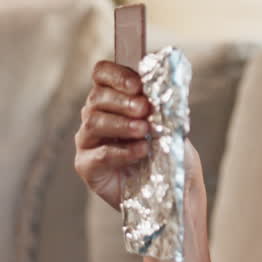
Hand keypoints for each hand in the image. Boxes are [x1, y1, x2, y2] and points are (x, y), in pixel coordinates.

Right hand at [74, 59, 204, 211]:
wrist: (173, 186)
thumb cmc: (169, 150)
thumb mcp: (171, 121)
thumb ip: (163, 103)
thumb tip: (163, 86)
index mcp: (114, 98)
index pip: (102, 74)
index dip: (116, 75)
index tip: (137, 85)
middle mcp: (96, 115)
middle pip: (96, 97)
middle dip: (123, 101)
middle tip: (145, 109)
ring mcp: (88, 141)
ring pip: (93, 122)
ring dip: (122, 124)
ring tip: (144, 130)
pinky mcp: (87, 165)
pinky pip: (99, 154)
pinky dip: (122, 151)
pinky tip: (141, 150)